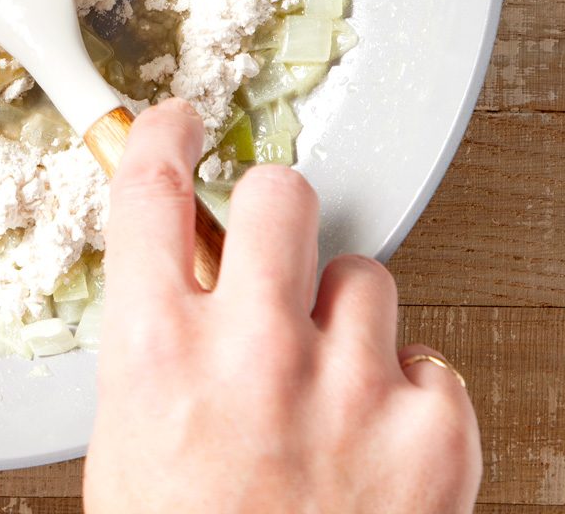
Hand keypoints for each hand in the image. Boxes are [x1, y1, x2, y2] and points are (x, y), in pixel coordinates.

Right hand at [85, 100, 481, 512]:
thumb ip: (159, 348)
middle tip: (273, 249)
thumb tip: (183, 279)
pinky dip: (407, 395)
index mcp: (156, 353)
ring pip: (364, 276)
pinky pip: (430, 362)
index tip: (179, 122)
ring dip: (345, 319)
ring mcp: (351, 386)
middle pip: (277, 193)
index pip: (152, 191)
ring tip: (326, 388)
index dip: (164, 135)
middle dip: (274, 214)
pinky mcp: (434, 432)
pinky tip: (375, 442)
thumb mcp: (130, 442)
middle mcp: (253, 351)